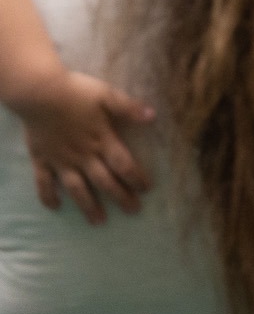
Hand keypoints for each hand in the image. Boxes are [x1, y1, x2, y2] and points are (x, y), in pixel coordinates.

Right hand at [11, 68, 154, 223]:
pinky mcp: (42, 159)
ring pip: (77, 188)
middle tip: (133, 211)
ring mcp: (61, 159)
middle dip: (120, 197)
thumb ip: (129, 108)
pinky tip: (55, 208)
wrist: (39, 92)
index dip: (136, 178)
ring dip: (88, 205)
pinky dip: (48, 196)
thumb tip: (153, 116)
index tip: (147, 190)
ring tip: (98, 221)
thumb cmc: (76, 92)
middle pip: (104, 181)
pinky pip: (44, 182)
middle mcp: (83, 155)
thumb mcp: (107, 95)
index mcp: (101, 140)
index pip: (123, 164)